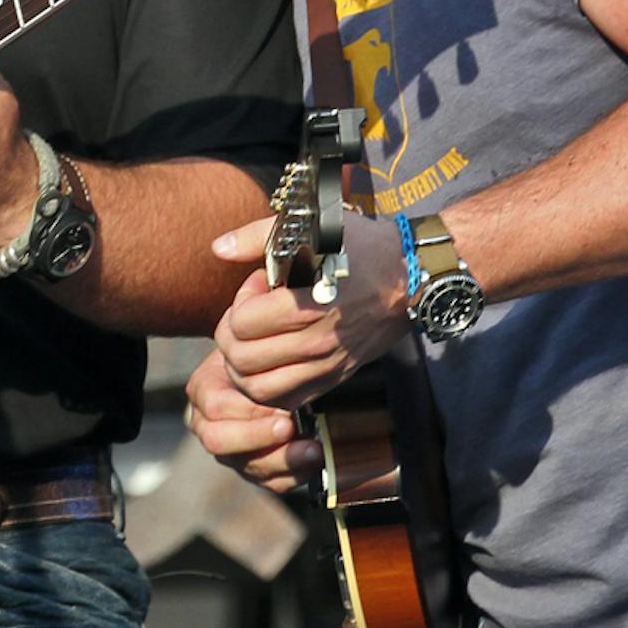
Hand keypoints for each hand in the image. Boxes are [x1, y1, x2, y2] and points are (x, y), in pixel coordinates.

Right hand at [184, 343, 319, 492]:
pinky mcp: (253, 469)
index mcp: (202, 391)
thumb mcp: (253, 349)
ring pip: (247, 466)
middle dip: (257, 436)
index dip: (249, 410)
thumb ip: (259, 364)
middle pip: (218, 441)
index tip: (281, 407)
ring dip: (283, 460)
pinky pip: (269, 481)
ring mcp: (229, 451)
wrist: (268, 370)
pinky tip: (313, 462)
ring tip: (314, 449)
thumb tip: (281, 382)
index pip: (216, 407)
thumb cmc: (262, 356)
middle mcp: (207, 425)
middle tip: (289, 427)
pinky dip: (294, 475)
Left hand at [211, 211, 410, 408]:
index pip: (243, 323)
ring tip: (248, 343)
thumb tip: (218, 248)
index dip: (237, 303)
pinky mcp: (335, 378)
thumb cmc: (358, 247)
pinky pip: (288, 400)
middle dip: (229, 336)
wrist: (409, 276)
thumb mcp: (311, 227)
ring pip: (260, 390)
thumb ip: (257, 237)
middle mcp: (318, 342)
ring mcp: (327, 365)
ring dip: (240, 368)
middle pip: (243, 360)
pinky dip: (266, 389)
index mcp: (309, 305)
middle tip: (244, 317)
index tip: (256, 286)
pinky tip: (266, 363)